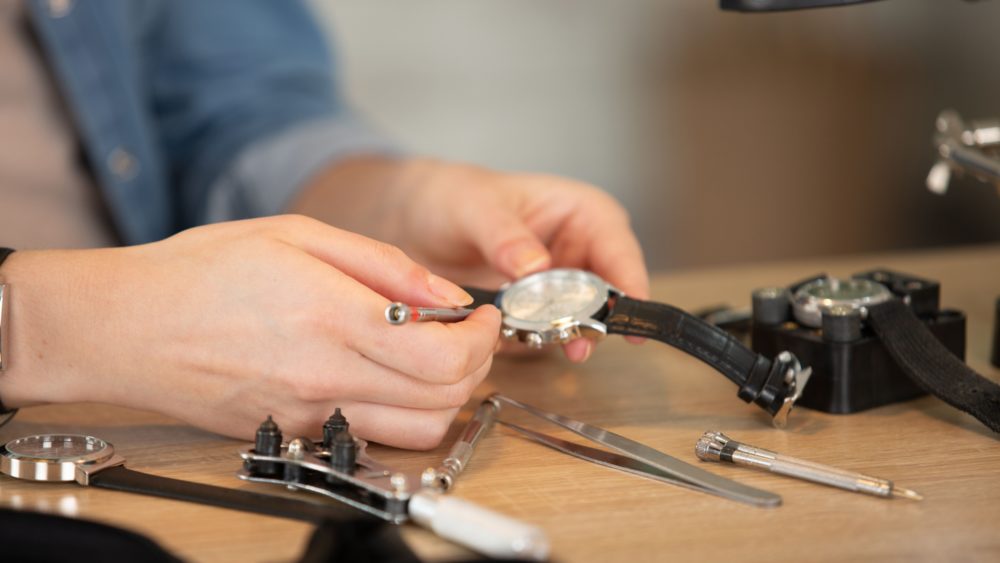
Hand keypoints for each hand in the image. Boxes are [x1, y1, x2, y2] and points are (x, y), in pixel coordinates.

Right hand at [0, 216, 500, 448]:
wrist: (126, 326)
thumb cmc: (200, 271)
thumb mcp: (299, 236)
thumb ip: (384, 266)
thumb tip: (448, 297)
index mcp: (331, 318)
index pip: (444, 356)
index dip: (483, 339)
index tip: (483, 318)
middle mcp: (325, 378)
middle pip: (444, 400)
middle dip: (476, 365)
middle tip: (466, 333)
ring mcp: (309, 415)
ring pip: (418, 431)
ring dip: (446, 396)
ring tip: (432, 355)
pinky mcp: (295, 434)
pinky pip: (374, 436)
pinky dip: (404, 412)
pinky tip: (387, 374)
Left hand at [293, 157, 649, 361]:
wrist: (412, 222)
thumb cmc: (451, 196)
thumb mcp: (475, 207)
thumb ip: (505, 236)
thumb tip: (536, 267)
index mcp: (581, 214)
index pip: (618, 249)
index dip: (629, 284)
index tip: (625, 318)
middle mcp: (577, 253)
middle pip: (606, 295)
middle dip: (595, 320)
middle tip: (577, 342)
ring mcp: (557, 289)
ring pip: (579, 321)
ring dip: (563, 336)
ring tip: (544, 342)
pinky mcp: (533, 317)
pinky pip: (543, 338)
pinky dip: (531, 344)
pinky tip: (512, 340)